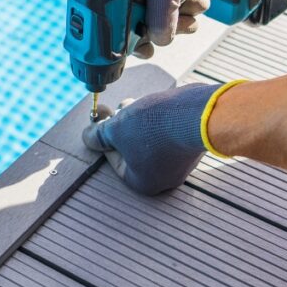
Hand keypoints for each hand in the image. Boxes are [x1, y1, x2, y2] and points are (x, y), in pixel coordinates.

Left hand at [82, 83, 220, 194]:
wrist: (198, 114)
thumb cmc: (154, 127)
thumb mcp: (116, 129)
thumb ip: (98, 135)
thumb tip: (88, 137)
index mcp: (143, 183)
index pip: (114, 161)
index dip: (104, 138)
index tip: (100, 120)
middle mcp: (164, 178)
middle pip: (132, 150)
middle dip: (121, 127)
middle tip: (116, 109)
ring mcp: (181, 162)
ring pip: (149, 140)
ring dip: (138, 121)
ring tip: (135, 104)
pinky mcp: (191, 145)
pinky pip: (167, 134)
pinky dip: (158, 121)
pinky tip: (155, 107)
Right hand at [109, 0, 240, 48]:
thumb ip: (160, 23)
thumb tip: (159, 42)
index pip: (116, 23)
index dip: (133, 40)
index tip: (148, 52)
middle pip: (143, 20)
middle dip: (172, 24)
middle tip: (187, 22)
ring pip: (163, 10)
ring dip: (187, 12)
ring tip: (200, 1)